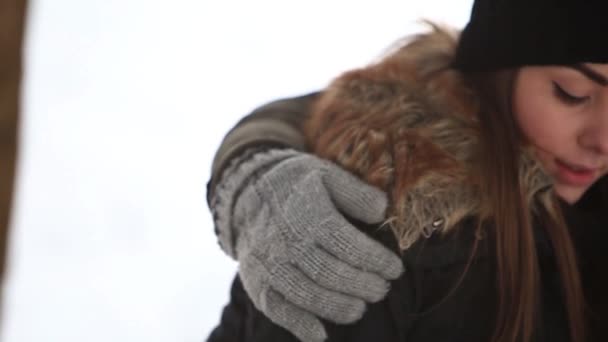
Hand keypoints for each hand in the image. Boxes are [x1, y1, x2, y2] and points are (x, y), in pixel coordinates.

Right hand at [231, 151, 402, 340]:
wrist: (245, 194)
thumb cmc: (294, 185)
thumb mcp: (325, 174)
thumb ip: (354, 192)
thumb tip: (382, 210)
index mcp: (307, 214)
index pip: (346, 243)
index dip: (375, 260)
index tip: (395, 269)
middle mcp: (286, 241)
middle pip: (329, 273)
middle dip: (362, 285)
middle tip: (382, 290)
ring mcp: (269, 264)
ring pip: (306, 294)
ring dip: (337, 307)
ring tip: (359, 309)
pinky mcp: (256, 281)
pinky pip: (275, 308)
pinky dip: (297, 324)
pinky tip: (319, 334)